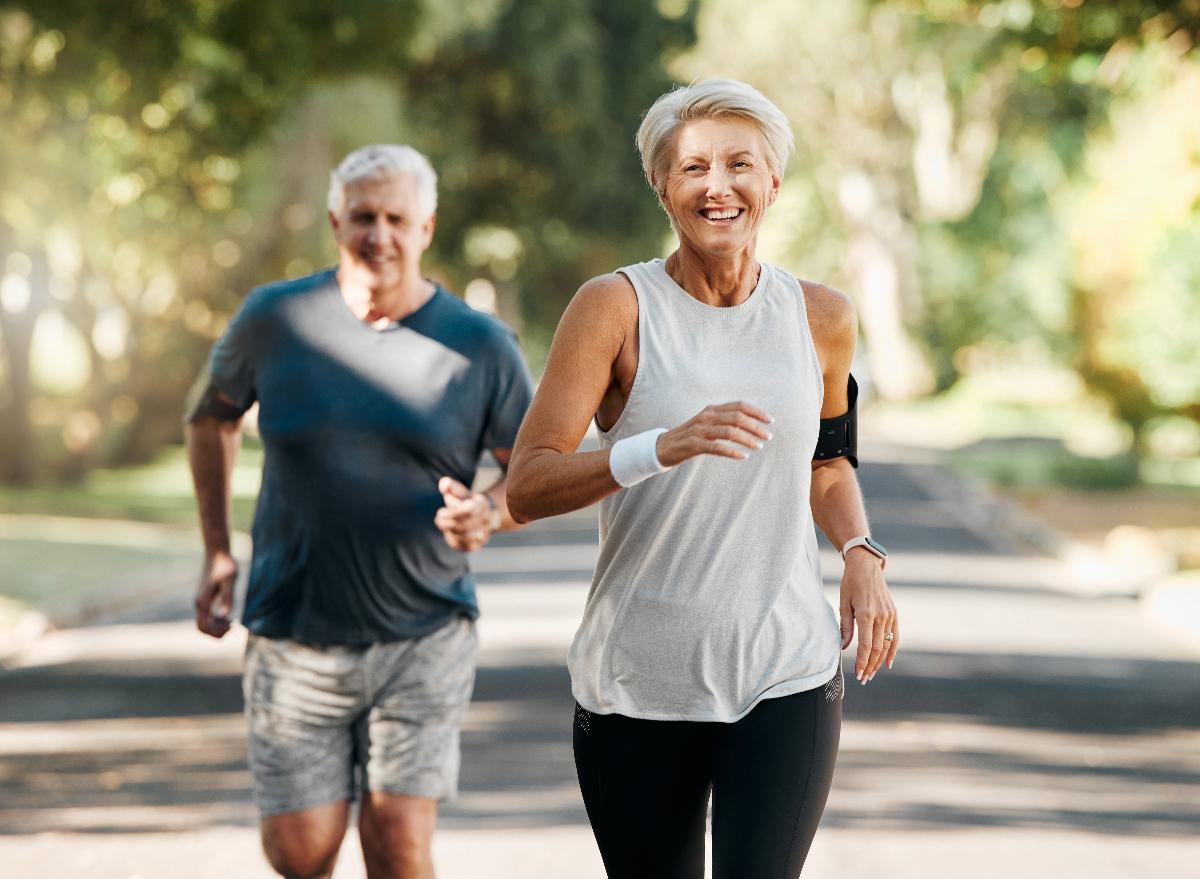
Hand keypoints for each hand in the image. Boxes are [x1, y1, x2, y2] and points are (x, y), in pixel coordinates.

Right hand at [196, 549, 237, 638]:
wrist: (217, 553)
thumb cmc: (225, 564)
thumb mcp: (230, 580)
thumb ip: (227, 597)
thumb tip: (225, 616)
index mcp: (203, 601)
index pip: (203, 627)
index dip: (216, 632)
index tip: (231, 627)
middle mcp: (198, 603)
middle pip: (201, 628)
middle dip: (216, 632)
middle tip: (232, 626)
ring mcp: (200, 601)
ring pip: (203, 623)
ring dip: (216, 627)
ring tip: (231, 623)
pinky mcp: (203, 598)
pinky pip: (206, 616)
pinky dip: (215, 621)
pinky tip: (227, 617)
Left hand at [435, 477, 493, 551]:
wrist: (478, 515)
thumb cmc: (465, 502)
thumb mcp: (459, 492)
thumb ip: (451, 487)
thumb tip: (444, 483)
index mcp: (482, 505)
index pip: (469, 512)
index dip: (453, 514)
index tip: (440, 512)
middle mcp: (486, 520)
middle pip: (465, 525)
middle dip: (448, 523)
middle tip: (438, 519)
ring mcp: (484, 533)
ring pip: (466, 537)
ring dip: (451, 531)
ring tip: (442, 525)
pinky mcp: (478, 544)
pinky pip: (466, 546)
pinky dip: (455, 540)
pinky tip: (448, 534)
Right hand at [655, 402, 772, 466]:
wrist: (663, 446)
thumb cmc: (690, 436)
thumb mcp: (707, 423)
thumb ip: (724, 420)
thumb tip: (750, 423)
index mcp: (712, 409)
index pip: (739, 406)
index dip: (756, 412)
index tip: (770, 420)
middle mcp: (707, 417)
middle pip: (737, 418)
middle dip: (756, 427)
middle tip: (768, 436)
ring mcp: (700, 430)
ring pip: (730, 432)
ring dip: (747, 439)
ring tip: (759, 446)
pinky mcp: (695, 445)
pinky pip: (718, 447)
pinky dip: (733, 452)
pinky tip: (743, 456)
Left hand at [839, 548, 897, 682]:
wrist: (866, 566)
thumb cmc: (851, 583)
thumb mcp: (843, 603)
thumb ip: (844, 626)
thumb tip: (843, 647)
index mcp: (865, 613)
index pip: (865, 645)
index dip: (862, 662)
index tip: (858, 674)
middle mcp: (880, 616)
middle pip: (877, 649)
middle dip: (870, 666)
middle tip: (864, 678)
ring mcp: (889, 615)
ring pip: (886, 645)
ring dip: (879, 662)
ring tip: (871, 673)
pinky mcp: (894, 613)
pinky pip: (895, 636)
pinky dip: (892, 651)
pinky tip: (887, 663)